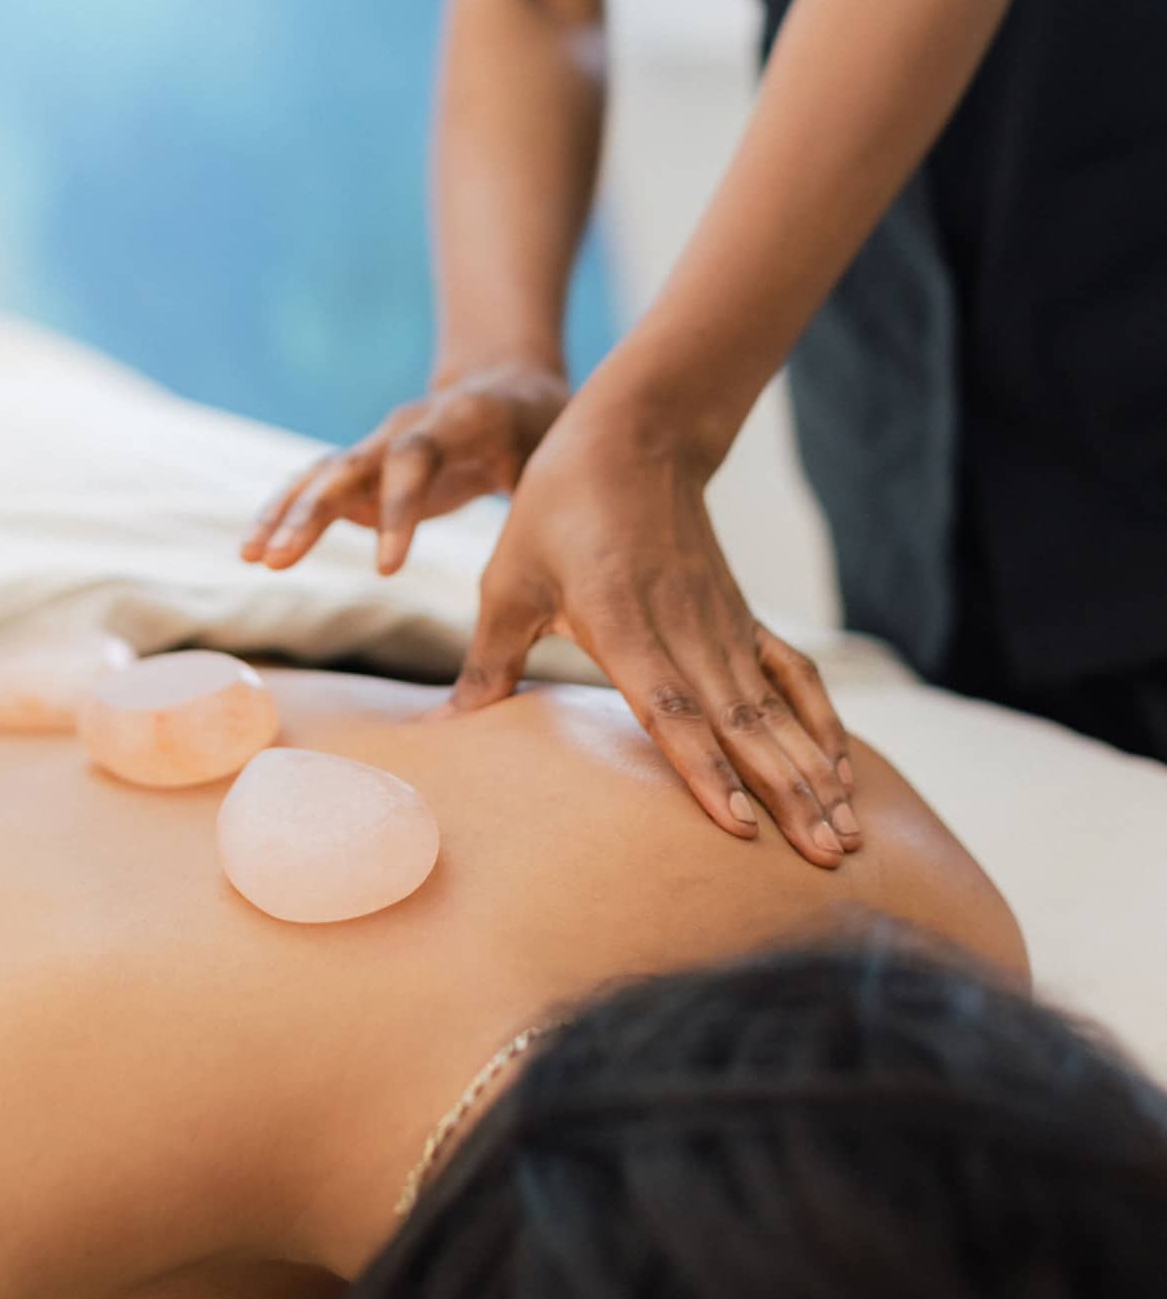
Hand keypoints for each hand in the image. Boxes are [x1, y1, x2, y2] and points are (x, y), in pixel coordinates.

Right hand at [240, 363, 569, 574]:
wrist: (505, 383)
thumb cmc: (539, 427)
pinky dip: (283, 515)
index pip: (416, 460)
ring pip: (322, 474)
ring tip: (253, 559)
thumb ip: (542, 495)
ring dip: (285, 515)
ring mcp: (378, 444)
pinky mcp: (362, 466)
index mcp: (458, 421)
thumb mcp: (553, 454)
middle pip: (351, 463)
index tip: (387, 569)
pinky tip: (254, 553)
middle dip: (311, 511)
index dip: (399, 510)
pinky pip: (316, 487)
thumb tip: (557, 568)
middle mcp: (405, 426)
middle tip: (279, 559)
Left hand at [447, 384, 861, 868]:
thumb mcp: (508, 582)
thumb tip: (451, 727)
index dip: (706, 770)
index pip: (671, 710)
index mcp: (622, 623)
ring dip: (812, 773)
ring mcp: (722, 623)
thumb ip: (489, 660)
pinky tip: (843, 770)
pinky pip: (791, 676)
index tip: (741, 826)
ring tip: (846, 836)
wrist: (631, 437)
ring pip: (775, 710)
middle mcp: (685, 629)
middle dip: (787, 795)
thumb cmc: (556, 511)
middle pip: (743, 724)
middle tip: (829, 861)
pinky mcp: (741, 617)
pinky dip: (819, 722)